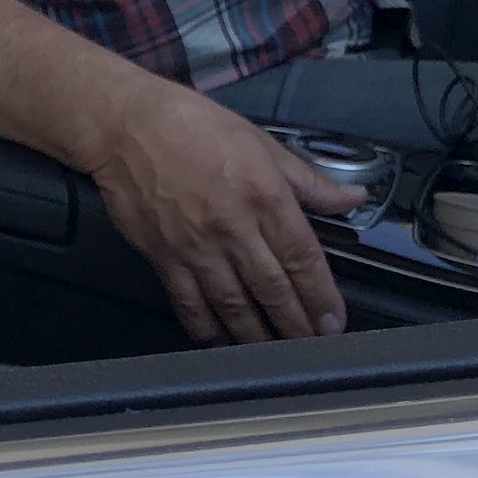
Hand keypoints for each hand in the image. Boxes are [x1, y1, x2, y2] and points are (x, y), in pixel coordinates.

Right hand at [82, 79, 362, 342]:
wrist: (124, 127)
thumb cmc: (194, 126)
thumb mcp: (262, 142)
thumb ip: (309, 180)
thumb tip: (353, 197)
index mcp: (264, 195)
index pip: (302, 257)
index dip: (321, 295)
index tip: (334, 321)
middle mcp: (233, 228)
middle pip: (273, 289)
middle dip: (297, 324)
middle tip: (313, 347)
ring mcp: (196, 247)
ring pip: (234, 304)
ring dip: (258, 335)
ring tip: (276, 352)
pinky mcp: (163, 258)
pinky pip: (189, 303)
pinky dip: (207, 328)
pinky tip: (221, 342)